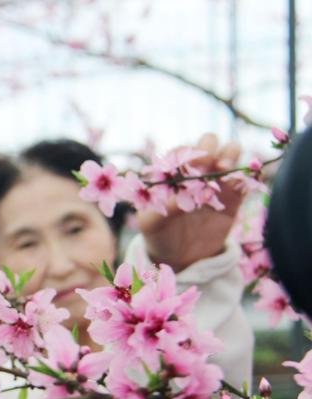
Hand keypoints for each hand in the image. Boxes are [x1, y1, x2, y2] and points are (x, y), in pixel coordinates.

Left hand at [137, 133, 245, 272]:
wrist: (181, 256)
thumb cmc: (158, 234)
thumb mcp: (151, 224)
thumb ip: (163, 208)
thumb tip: (183, 198)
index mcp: (172, 172)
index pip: (180, 151)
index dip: (186, 153)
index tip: (189, 164)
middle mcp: (195, 170)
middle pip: (208, 142)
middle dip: (210, 147)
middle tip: (210, 164)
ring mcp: (216, 181)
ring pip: (230, 151)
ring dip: (231, 154)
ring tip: (224, 170)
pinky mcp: (234, 195)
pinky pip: (245, 177)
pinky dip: (247, 173)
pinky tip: (241, 183)